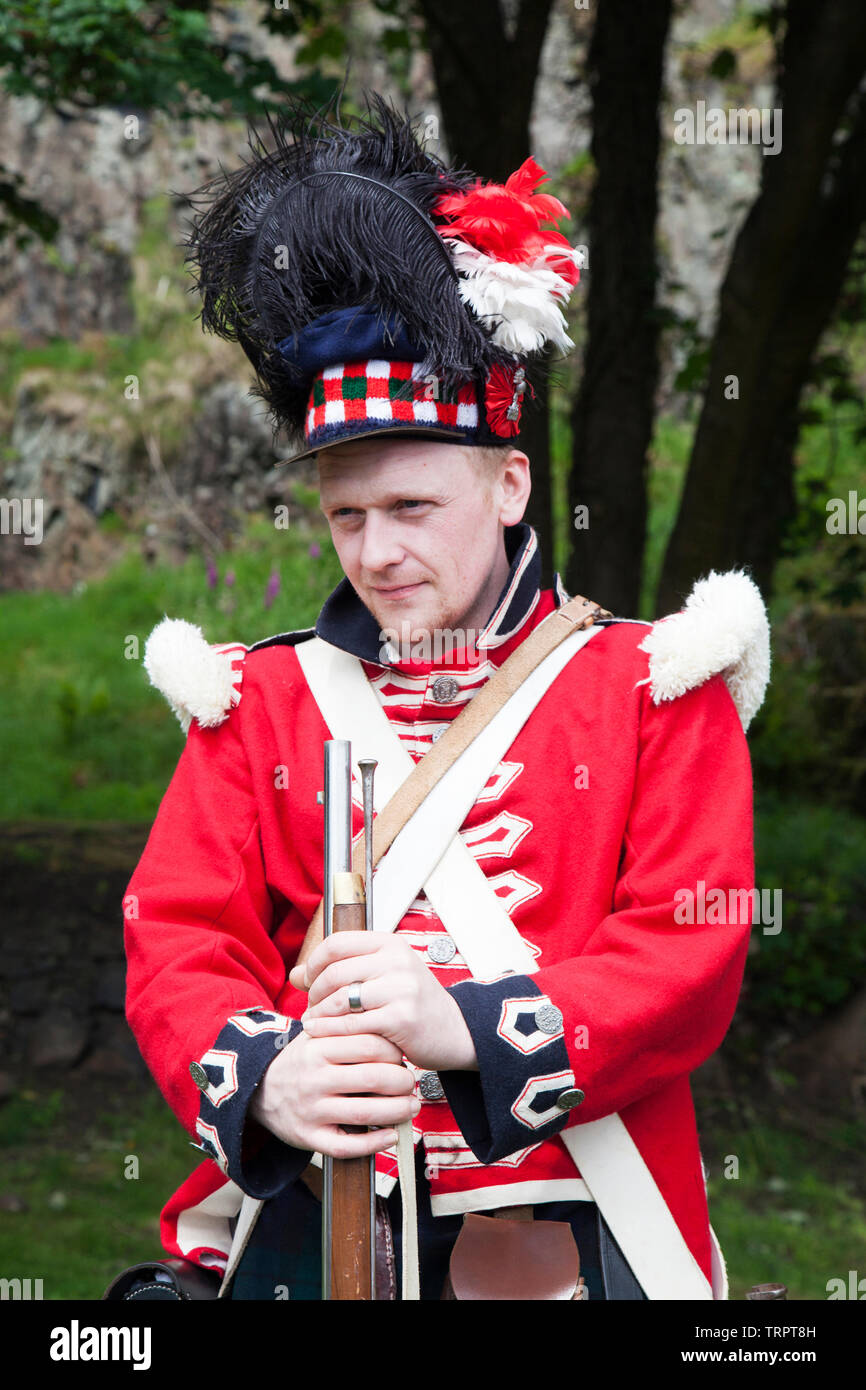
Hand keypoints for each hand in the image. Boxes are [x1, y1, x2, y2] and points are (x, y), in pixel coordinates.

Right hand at [249, 1028, 419, 1159]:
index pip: (370, 1045)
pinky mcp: (309, 1137)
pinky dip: (374, 1143)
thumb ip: (348, 1031)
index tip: (403, 1057)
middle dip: (403, 1082)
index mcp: (318, 1048)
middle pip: (373, 1079)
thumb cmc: (300, 1062)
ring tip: (410, 1107)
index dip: (395, 1052)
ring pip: (365, 1112)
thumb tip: (393, 1035)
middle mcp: (314, 1079)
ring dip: (397, 1112)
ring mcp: (311, 1110)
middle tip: (411, 1083)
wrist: (258, 1090)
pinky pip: (347, 1146)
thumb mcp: (316, 1036)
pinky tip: (391, 1135)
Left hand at [288, 932, 477, 1072]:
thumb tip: (295, 974)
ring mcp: (401, 988)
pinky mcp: (401, 1017)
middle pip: (334, 971)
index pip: (337, 943)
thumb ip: (340, 971)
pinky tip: (323, 1034)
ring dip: (319, 1013)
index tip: (307, 981)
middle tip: (310, 1007)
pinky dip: (331, 1031)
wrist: (455, 1031)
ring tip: (313, 1022)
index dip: (314, 962)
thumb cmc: (414, 1004)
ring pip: (340, 998)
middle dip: (314, 992)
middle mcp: (397, 960)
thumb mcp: (382, 977)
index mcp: (390, 944)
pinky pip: (352, 1024)